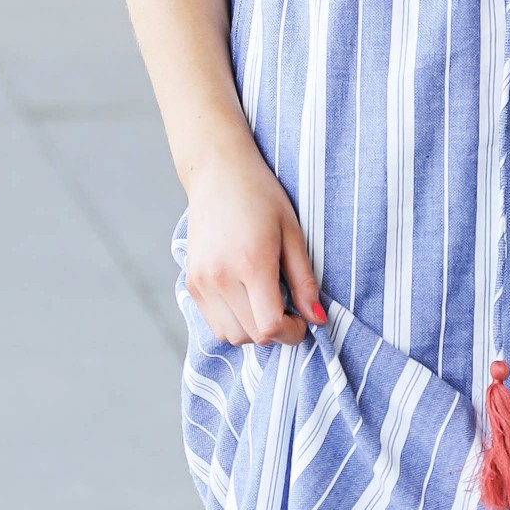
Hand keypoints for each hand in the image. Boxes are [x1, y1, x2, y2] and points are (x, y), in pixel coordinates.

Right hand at [183, 140, 324, 345]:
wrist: (218, 174)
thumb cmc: (261, 197)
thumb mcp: (293, 234)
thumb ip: (304, 281)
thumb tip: (317, 318)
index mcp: (251, 264)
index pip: (270, 326)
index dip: (292, 333)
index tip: (302, 320)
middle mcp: (220, 277)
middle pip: (251, 336)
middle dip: (275, 332)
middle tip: (288, 309)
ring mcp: (201, 281)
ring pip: (229, 335)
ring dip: (252, 330)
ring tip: (265, 303)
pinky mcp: (191, 282)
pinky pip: (213, 322)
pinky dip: (233, 321)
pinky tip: (245, 298)